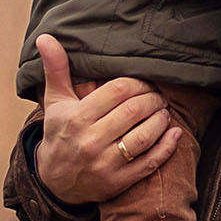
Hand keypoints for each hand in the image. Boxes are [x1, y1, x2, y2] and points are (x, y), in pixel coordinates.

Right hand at [34, 35, 178, 205]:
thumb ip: (56, 69)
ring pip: (144, 136)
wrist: (55, 181)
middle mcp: (90, 141)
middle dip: (153, 99)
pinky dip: (167, 147)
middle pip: (134, 111)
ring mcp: (105, 164)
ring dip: (161, 120)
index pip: (118, 91)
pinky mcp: (118, 182)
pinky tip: (175, 134)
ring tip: (164, 112)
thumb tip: (46, 37)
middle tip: (159, 96)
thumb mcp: (56, 102)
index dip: (138, 83)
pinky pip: (149, 163)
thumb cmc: (60, 133)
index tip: (145, 83)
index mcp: (77, 118)